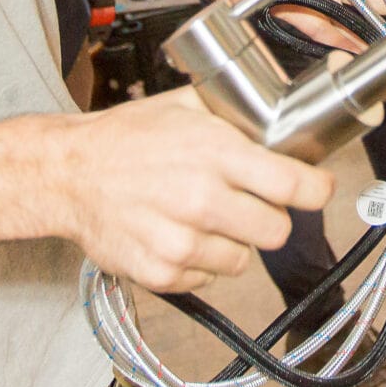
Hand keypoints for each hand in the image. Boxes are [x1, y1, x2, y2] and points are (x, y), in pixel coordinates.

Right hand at [51, 87, 332, 291]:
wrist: (68, 174)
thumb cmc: (125, 138)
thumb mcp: (185, 107)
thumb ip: (236, 118)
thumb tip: (287, 123)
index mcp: (214, 153)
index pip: (292, 185)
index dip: (315, 190)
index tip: (317, 190)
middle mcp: (200, 199)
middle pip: (276, 231)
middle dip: (269, 217)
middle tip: (248, 204)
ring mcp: (180, 242)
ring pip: (243, 260)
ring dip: (231, 242)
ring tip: (201, 218)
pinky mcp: (161, 273)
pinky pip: (207, 279)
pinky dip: (199, 263)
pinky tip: (176, 235)